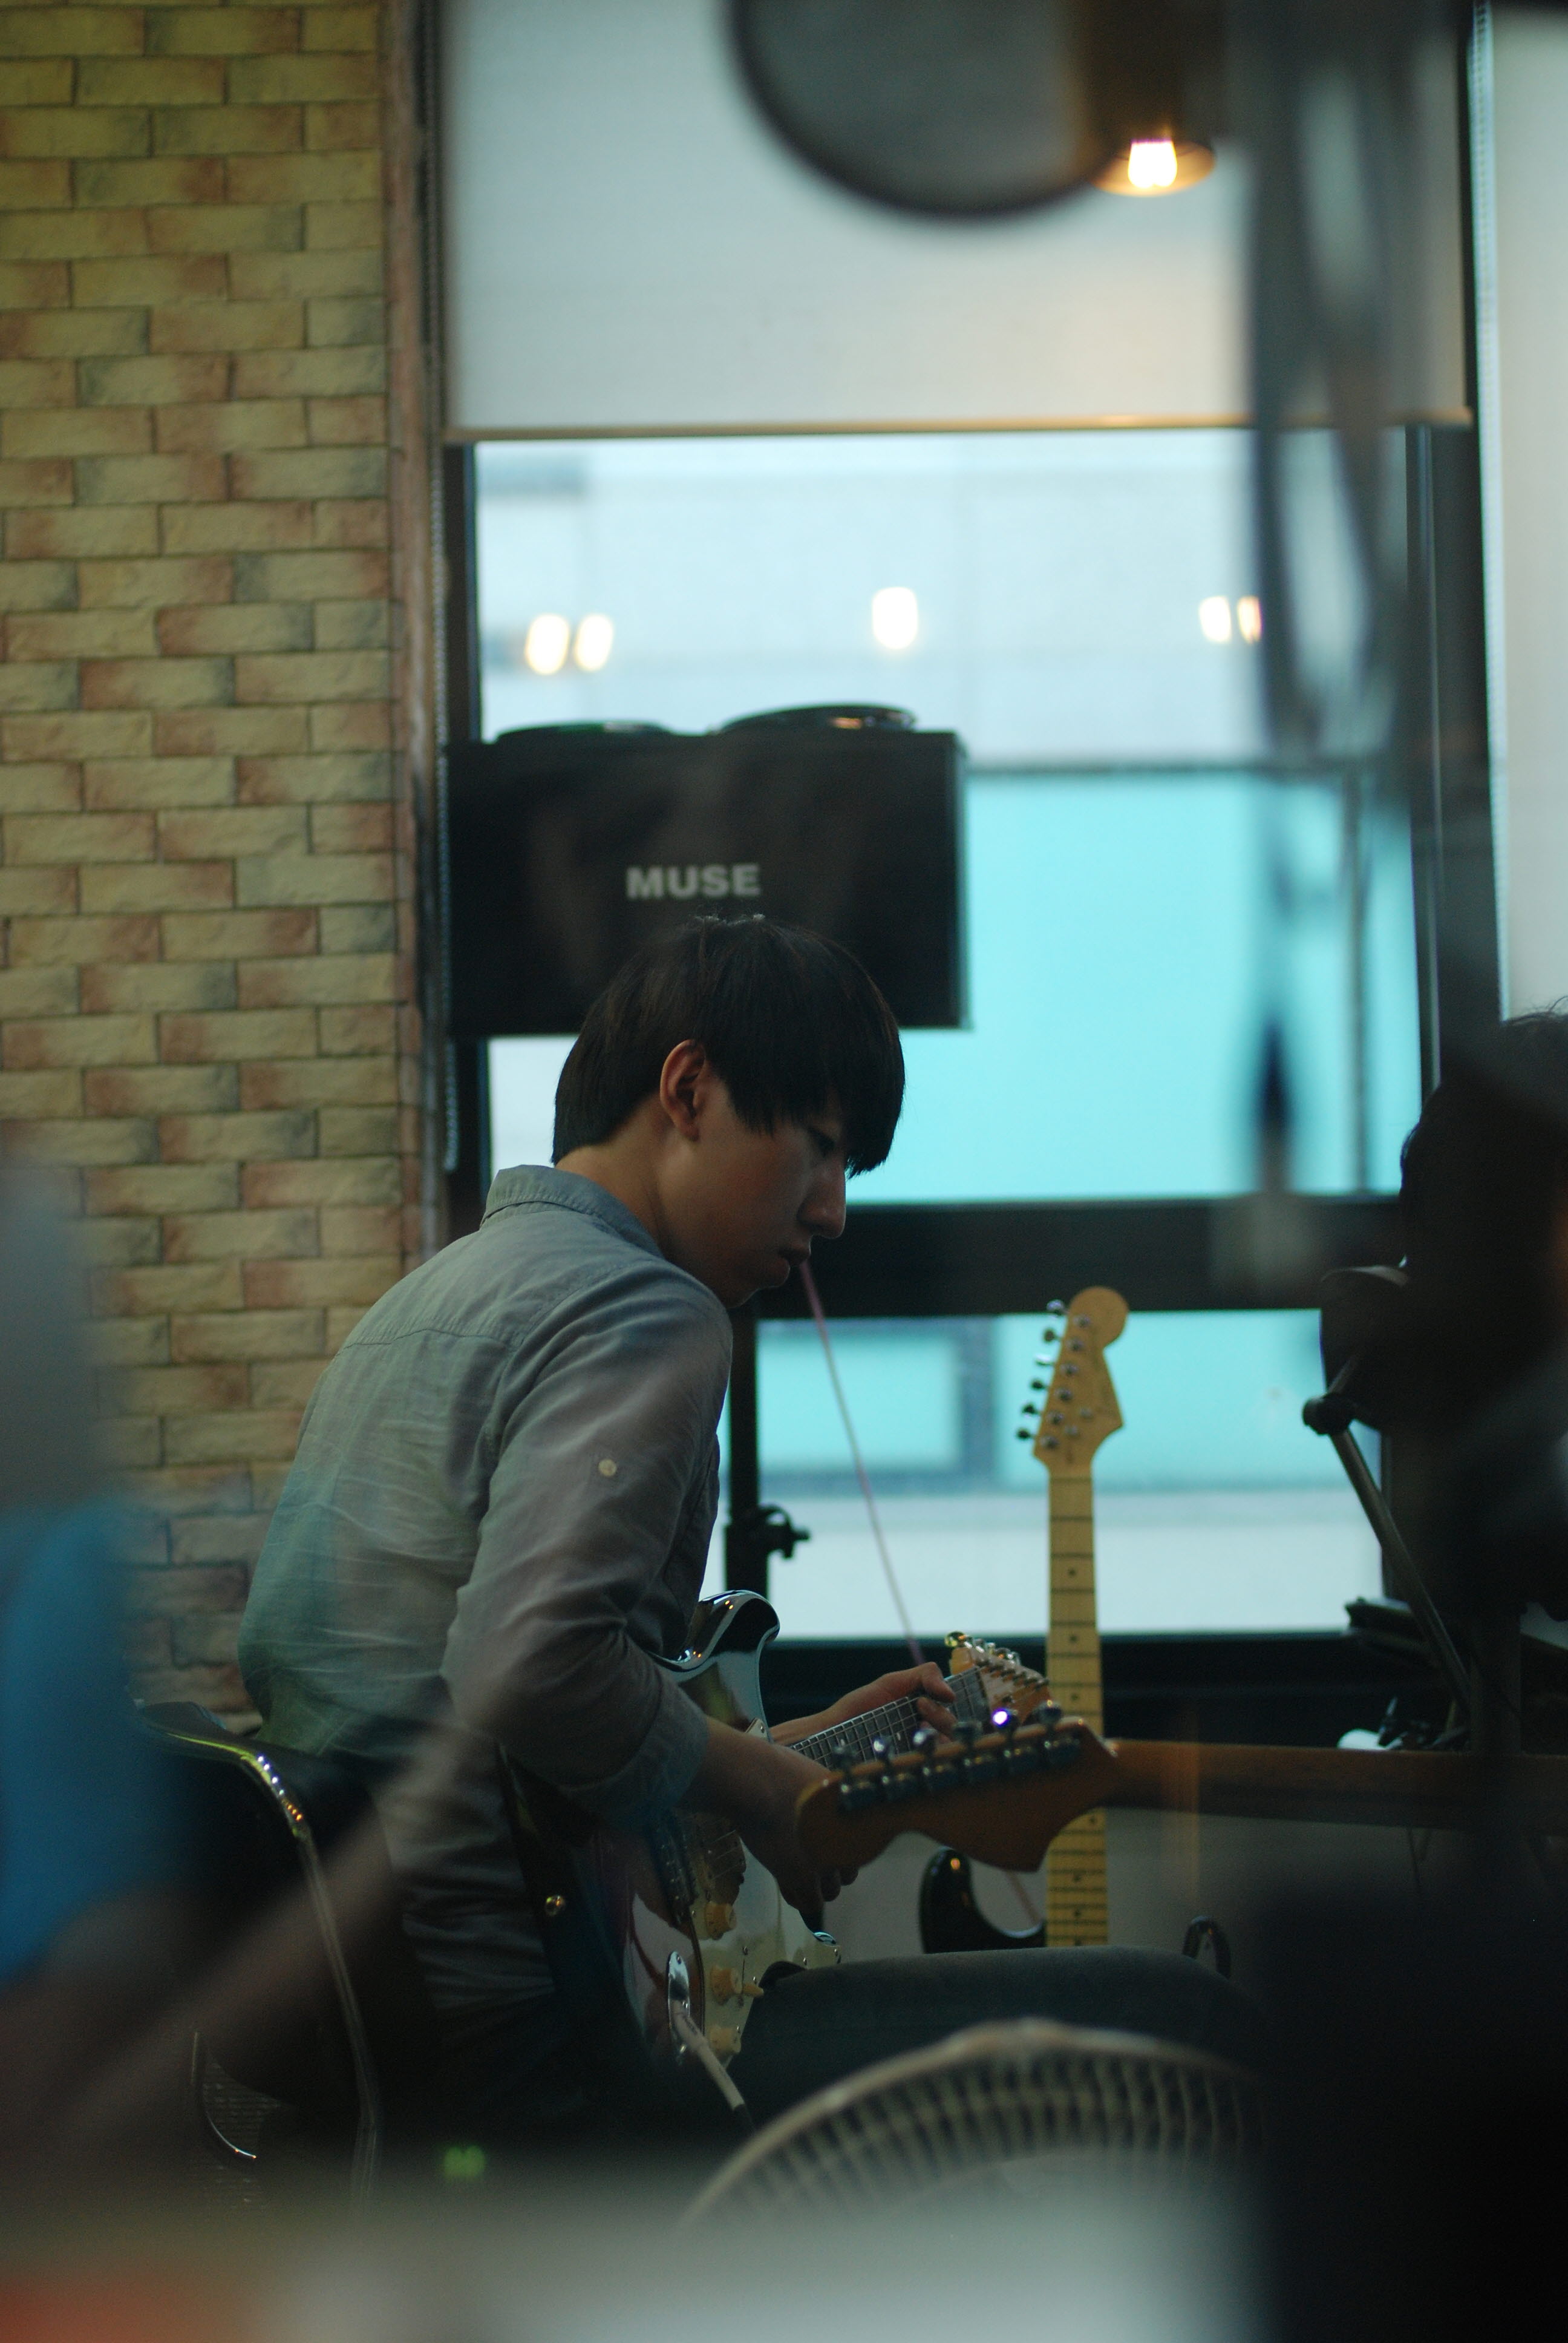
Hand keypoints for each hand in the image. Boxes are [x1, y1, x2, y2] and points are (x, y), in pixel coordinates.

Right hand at [687, 1721, 854, 1922]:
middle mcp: (846, 1843)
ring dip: (816, 1887)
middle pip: (848, 1874)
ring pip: (830, 1892)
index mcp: (855, 1820)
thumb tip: (833, 1813)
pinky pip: (810, 1903)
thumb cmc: (783, 1772)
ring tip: (796, 1875)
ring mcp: (826, 1862)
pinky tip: (787, 1886)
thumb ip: (833, 1804)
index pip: (861, 1851)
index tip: (825, 1848)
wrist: (757, 1781)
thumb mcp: (822, 1782)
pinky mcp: (801, 1876)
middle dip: (830, 1871)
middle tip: (808, 1861)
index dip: (841, 1851)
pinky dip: (800, 1899)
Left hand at [774, 1662, 954, 1747]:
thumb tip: (952, 1692)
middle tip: (919, 1707)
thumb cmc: (861, 1707)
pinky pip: (932, 1763)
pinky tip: (914, 1744)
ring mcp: (919, 1753)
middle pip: (955, 1729)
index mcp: (926, 1713)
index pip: (954, 1710)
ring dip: (937, 1731)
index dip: (955, 1703)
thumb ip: (924, 1676)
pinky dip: (930, 1752)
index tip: (943, 1696)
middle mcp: (927, 1734)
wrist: (834, 1731)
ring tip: (916, 1725)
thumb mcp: (892, 1683)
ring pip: (948, 1747)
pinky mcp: (910, 1769)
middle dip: (942, 1715)